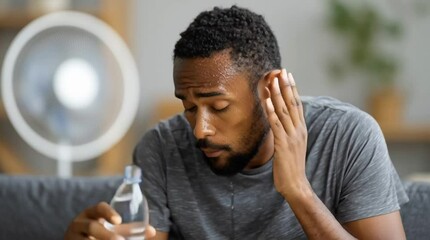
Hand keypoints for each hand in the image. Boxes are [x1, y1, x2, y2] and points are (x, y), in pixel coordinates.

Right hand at [64, 202, 155, 239]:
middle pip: (93, 226)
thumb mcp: (110, 229)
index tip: (119, 220)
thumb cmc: (98, 234)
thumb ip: (128, 229)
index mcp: (91, 213)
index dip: (108, 212)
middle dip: (107, 235)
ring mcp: (72, 235)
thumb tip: (152, 231)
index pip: (98, 207)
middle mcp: (79, 222)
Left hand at [264, 69, 309, 199]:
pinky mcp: (283, 144)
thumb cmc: (291, 166)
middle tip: (282, 70)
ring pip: (284, 111)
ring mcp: (292, 137)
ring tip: (273, 80)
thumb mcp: (292, 145)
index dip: (293, 89)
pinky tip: (266, 100)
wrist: (296, 184)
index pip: (297, 105)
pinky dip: (271, 110)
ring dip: (278, 94)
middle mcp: (299, 130)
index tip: (288, 75)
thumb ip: (288, 131)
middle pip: (292, 104)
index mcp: (301, 129)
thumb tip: (281, 120)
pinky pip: (276, 124)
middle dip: (287, 86)